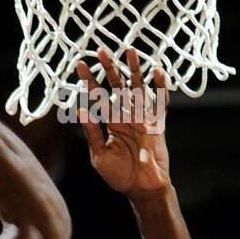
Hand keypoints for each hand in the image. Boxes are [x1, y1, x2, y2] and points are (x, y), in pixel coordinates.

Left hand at [76, 49, 170, 196]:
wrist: (141, 188)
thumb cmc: (119, 175)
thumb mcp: (99, 155)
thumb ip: (92, 133)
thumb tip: (79, 111)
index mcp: (110, 123)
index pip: (97, 97)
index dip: (89, 81)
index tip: (79, 65)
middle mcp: (125, 116)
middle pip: (117, 87)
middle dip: (109, 68)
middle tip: (100, 50)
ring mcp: (142, 118)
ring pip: (138, 88)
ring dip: (134, 70)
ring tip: (130, 51)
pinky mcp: (158, 123)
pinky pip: (160, 102)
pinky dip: (159, 87)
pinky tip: (156, 71)